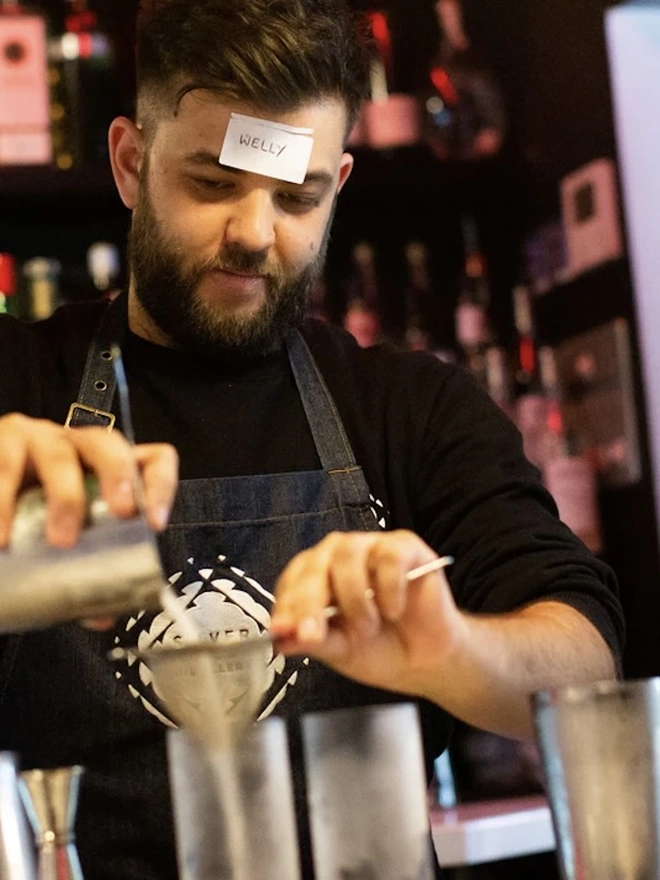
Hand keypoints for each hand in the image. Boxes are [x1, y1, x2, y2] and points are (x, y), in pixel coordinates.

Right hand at [0, 413, 178, 547]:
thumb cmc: (35, 519)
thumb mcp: (69, 534)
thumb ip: (89, 563)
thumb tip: (106, 611)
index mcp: (107, 467)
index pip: (151, 460)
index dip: (160, 485)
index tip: (154, 523)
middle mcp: (77, 446)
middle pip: (108, 444)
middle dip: (118, 476)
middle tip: (120, 514)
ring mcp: (39, 439)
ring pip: (59, 454)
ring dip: (65, 497)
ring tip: (61, 540)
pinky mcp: (2, 444)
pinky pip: (6, 467)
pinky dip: (5, 505)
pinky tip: (4, 537)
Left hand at [270, 530, 465, 698]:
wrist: (426, 661)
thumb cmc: (380, 649)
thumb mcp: (340, 651)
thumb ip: (312, 640)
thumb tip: (280, 638)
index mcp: (318, 577)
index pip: (293, 579)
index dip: (286, 604)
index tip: (283, 632)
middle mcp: (341, 556)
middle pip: (316, 563)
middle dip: (310, 602)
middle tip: (313, 635)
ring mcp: (373, 548)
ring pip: (349, 554)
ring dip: (354, 598)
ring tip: (368, 627)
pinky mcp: (406, 548)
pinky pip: (389, 556)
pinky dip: (388, 588)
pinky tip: (394, 610)